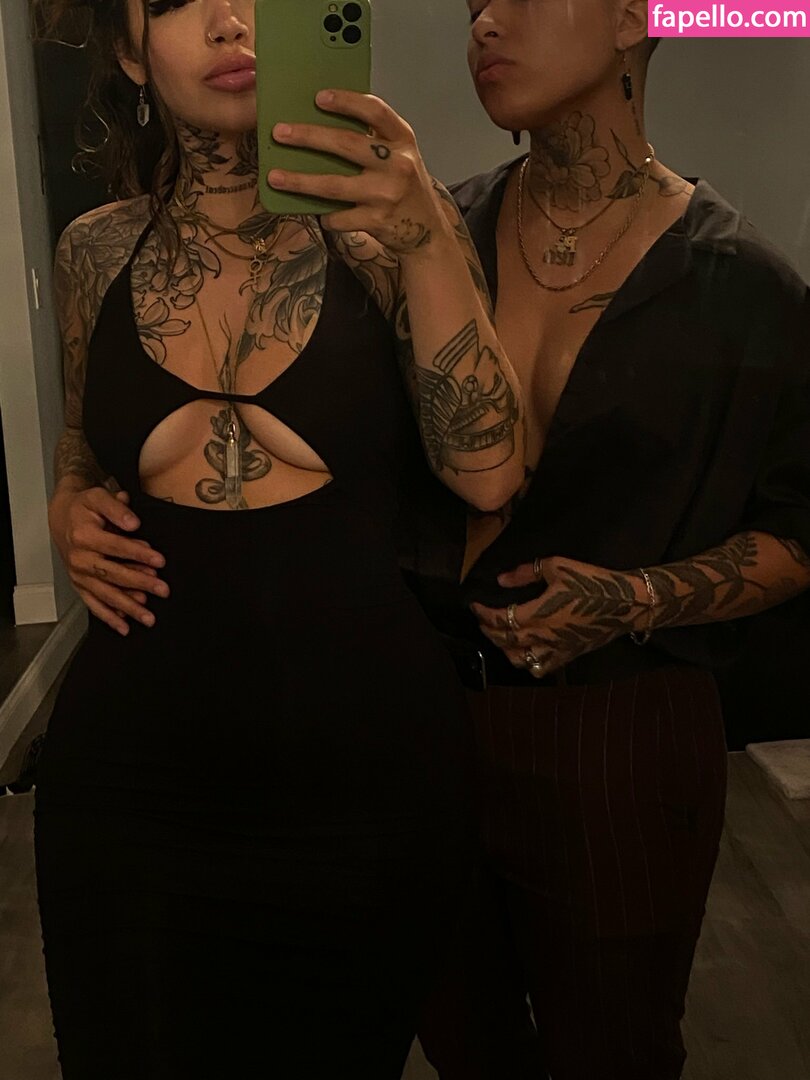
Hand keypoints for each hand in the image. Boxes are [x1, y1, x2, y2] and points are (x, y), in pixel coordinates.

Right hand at [49, 487, 168, 635]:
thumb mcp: (98, 497)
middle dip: (140, 584)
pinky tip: (125, 627)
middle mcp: (79, 558)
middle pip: (112, 574)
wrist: (61, 517)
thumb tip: (133, 523)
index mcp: (84, 536)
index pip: (116, 547)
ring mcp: (78, 575)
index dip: (139, 554)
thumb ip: (116, 508)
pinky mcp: (79, 585)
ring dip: (128, 607)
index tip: (160, 561)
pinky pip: (93, 604)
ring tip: (149, 617)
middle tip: (163, 590)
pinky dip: (109, 617)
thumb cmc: (84, 507)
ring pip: (105, 594)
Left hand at [268, 90, 445, 254]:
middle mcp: (398, 165)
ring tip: (274, 177)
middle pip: (346, 144)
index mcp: (403, 140)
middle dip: (308, 137)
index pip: (375, 111)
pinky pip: (338, 217)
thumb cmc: (405, 188)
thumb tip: (322, 123)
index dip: (346, 101)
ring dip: (300, 181)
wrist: (428, 233)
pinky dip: (324, 215)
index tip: (318, 98)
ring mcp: (387, 195)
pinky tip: (317, 212)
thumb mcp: (400, 156)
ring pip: (334, 185)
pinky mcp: (377, 222)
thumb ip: (374, 140)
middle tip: (279, 133)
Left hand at [471, 556, 649, 677]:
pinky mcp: (568, 656)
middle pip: (505, 641)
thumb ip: (526, 573)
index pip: (500, 620)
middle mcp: (543, 637)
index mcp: (538, 614)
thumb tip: (502, 579)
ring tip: (501, 636)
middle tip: (482, 619)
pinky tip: (526, 652)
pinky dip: (528, 662)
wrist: (626, 604)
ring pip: (520, 660)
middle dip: (489, 630)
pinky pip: (541, 667)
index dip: (483, 613)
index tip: (474, 605)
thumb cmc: (592, 582)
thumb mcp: (557, 566)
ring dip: (504, 649)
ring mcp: (556, 650)